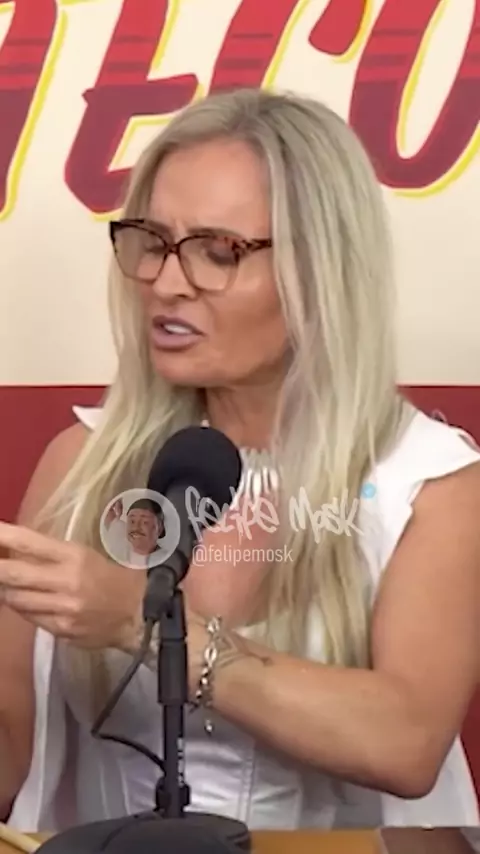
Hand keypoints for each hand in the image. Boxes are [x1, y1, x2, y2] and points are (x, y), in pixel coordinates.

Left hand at [0, 521, 144, 650]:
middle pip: (14, 574)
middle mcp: (66, 581)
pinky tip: (23, 600)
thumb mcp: (88, 555)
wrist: (142, 615)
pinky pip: (30, 617)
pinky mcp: (62, 630)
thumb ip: (54, 554)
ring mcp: (63, 609)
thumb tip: (17, 548)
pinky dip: (22, 607)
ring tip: (5, 581)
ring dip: (5, 589)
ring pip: (17, 599)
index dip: (4, 537)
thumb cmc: (115, 577)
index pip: (29, 543)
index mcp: (75, 556)